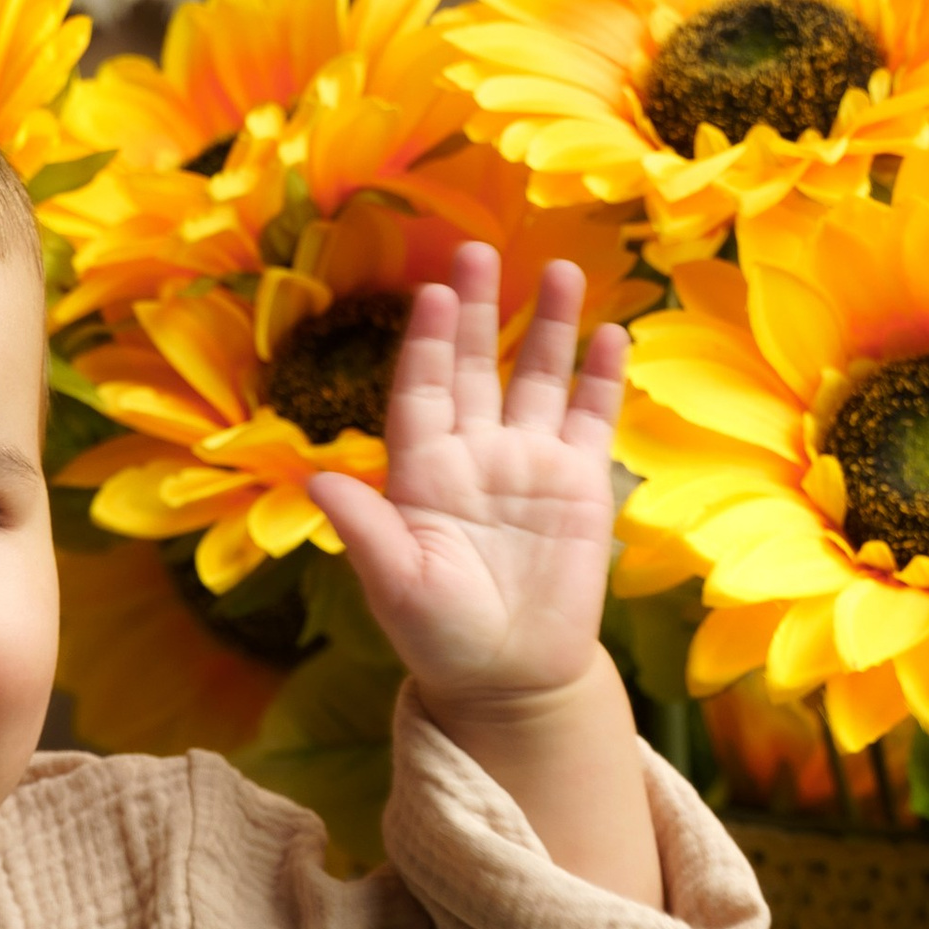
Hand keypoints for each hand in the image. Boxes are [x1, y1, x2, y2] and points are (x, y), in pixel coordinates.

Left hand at [305, 246, 626, 718]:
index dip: (427, 344)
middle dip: (477, 310)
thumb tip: (317, 479)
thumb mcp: (397, 586)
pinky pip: (590, 419)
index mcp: (421, 472)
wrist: (510, 678)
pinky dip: (600, 379)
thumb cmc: (441, 637)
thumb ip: (364, 530)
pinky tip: (610, 335)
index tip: (430, 294)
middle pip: (474, 366)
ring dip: (545, 326)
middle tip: (478, 250)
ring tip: (560, 269)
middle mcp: (473, 454)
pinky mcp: (578, 483)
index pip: (421, 392)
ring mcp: (528, 463)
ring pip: (535, 378)